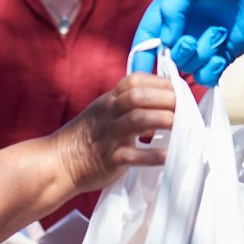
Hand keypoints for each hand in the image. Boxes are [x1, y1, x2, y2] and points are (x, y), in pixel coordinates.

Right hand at [55, 73, 174, 192]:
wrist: (59, 163)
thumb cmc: (88, 138)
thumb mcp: (105, 113)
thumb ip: (129, 106)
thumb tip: (163, 103)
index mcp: (109, 100)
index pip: (133, 80)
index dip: (158, 82)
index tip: (177, 89)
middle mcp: (109, 114)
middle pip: (137, 96)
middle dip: (163, 98)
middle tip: (184, 106)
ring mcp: (109, 136)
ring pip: (136, 120)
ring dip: (161, 120)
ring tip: (180, 124)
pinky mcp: (110, 159)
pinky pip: (133, 155)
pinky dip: (152, 155)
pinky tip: (168, 156)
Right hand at [131, 0, 243, 82]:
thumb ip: (172, 5)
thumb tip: (166, 39)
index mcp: (172, 9)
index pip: (147, 36)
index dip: (140, 54)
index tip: (138, 72)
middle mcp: (184, 28)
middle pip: (165, 57)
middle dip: (175, 55)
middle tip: (190, 41)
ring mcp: (203, 44)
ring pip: (187, 68)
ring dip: (199, 56)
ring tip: (217, 35)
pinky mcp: (222, 56)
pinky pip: (206, 76)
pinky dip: (211, 70)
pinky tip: (222, 53)